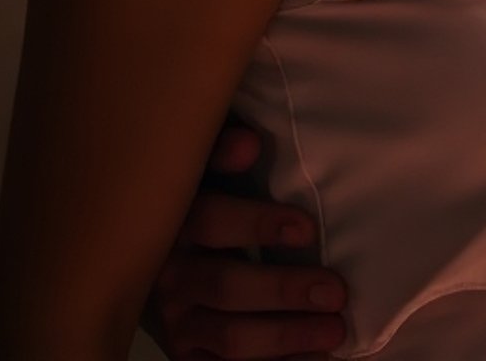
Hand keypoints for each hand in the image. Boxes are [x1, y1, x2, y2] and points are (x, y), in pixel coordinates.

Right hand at [149, 124, 345, 358]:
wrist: (150, 250)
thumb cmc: (198, 195)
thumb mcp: (203, 167)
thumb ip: (221, 151)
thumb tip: (250, 145)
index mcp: (175, 222)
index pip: (210, 223)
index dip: (256, 225)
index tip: (307, 229)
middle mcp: (170, 276)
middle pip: (224, 287)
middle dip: (283, 291)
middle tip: (335, 293)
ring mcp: (176, 321)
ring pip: (227, 337)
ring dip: (284, 338)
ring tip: (334, 332)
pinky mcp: (185, 351)